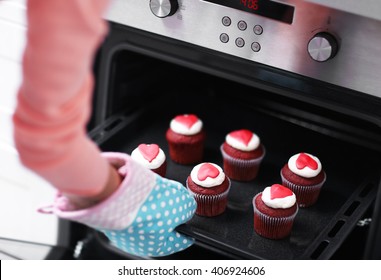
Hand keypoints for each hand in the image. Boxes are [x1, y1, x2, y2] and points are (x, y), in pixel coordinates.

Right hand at [46, 152, 196, 256]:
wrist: (112, 193)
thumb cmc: (145, 204)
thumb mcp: (181, 203)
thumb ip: (188, 208)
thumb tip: (187, 209)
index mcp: (158, 246)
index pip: (179, 241)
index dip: (187, 230)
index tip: (190, 227)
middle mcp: (138, 244)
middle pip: (160, 228)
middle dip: (167, 214)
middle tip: (171, 200)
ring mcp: (122, 233)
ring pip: (144, 218)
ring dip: (150, 206)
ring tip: (153, 192)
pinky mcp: (110, 220)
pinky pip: (129, 211)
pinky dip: (135, 202)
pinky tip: (137, 192)